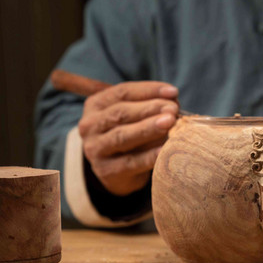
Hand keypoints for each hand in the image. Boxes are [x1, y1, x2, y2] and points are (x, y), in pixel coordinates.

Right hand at [78, 81, 179, 195]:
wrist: (116, 172)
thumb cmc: (130, 136)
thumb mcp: (134, 117)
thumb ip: (150, 106)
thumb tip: (173, 99)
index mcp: (96, 105)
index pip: (123, 92)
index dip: (148, 90)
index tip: (173, 92)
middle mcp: (90, 125)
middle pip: (121, 113)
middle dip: (150, 108)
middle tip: (173, 109)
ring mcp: (95, 149)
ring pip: (122, 136)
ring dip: (148, 128)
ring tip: (170, 123)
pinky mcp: (107, 170)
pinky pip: (131, 162)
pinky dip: (150, 155)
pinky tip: (165, 150)